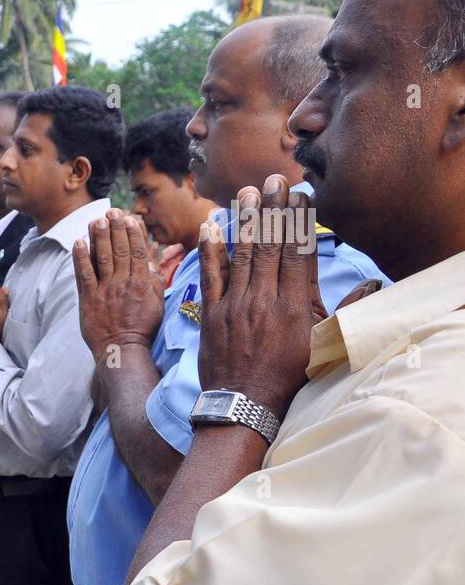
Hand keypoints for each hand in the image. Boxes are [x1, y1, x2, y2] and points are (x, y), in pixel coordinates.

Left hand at [72, 209, 164, 362]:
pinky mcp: (89, 299)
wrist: (121, 349)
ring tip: (96, 220)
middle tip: (112, 211)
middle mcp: (124, 284)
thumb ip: (153, 280)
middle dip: (116, 229)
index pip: (138, 252)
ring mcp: (105, 291)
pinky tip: (78, 242)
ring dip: (99, 237)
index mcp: (142, 284)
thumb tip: (151, 259)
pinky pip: (84, 275)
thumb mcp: (156, 303)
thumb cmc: (141, 328)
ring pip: (103, 259)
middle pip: (120, 251)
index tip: (130, 218)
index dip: (133, 233)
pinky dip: (81, 258)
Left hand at [197, 174, 325, 418]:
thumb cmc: (288, 377)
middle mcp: (265, 300)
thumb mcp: (324, 347)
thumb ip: (346, 313)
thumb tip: (374, 285)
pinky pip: (209, 276)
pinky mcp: (211, 314)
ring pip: (241, 255)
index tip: (301, 195)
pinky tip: (209, 227)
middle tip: (273, 179)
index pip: (299, 252)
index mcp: (296, 305)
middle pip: (271, 246)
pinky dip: (209, 251)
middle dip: (272, 210)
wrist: (244, 405)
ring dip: (244, 221)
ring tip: (246, 193)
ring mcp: (235, 306)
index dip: (299, 220)